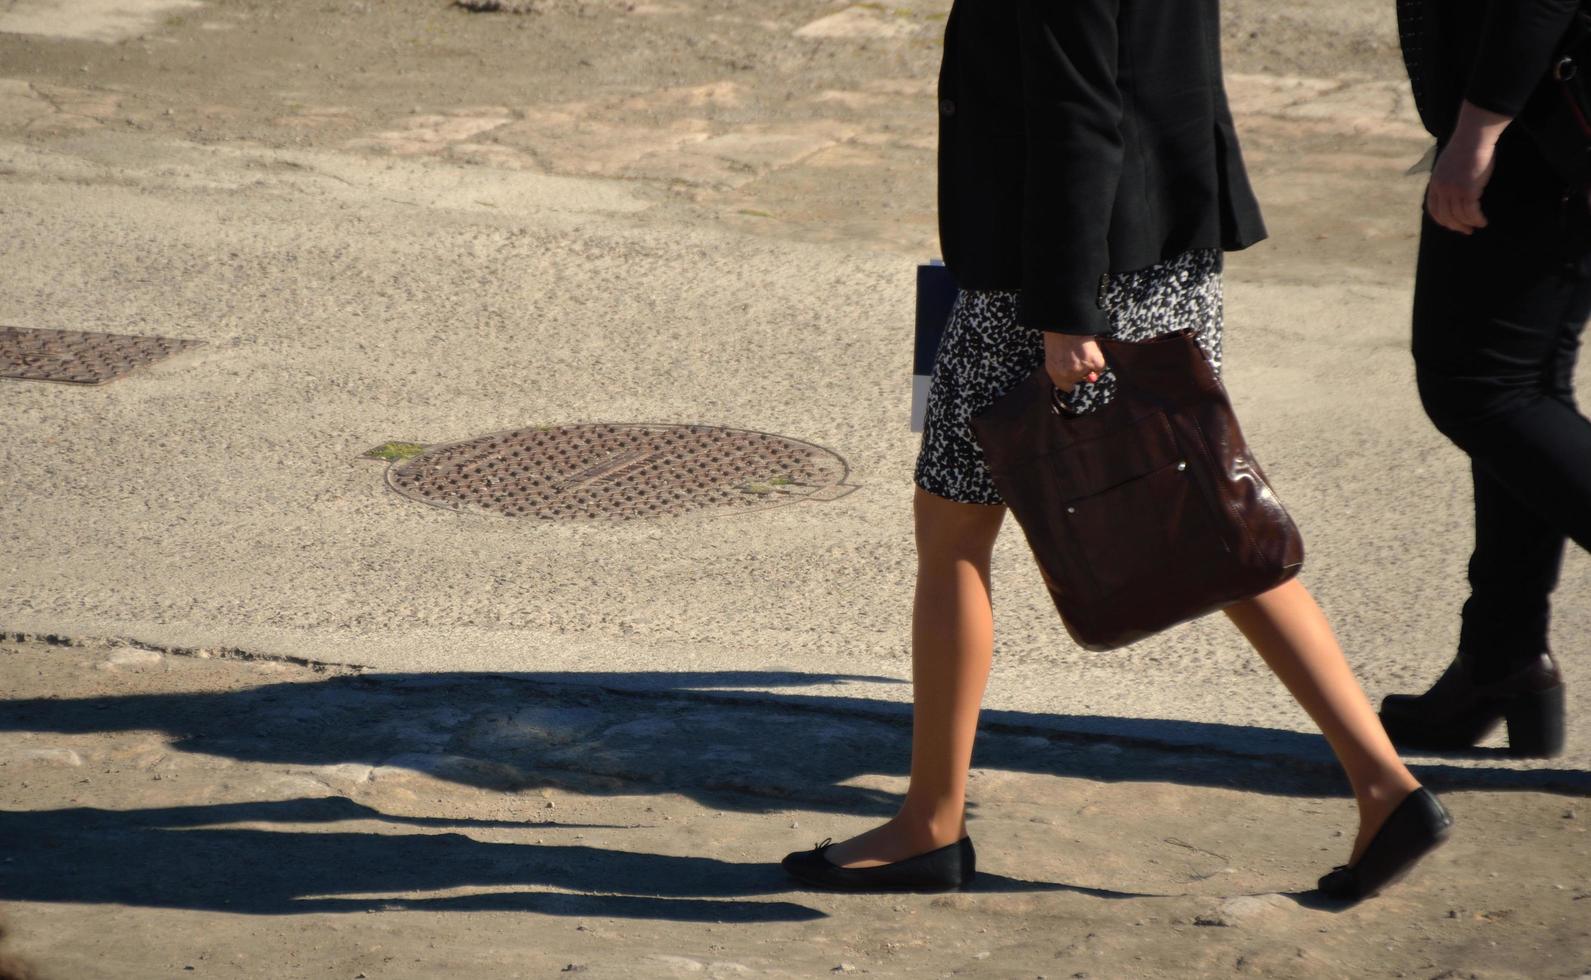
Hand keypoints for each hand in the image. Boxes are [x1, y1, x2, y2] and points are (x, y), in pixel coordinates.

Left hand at [1043, 331, 1106, 392]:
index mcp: (1053, 372)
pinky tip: (1092, 348)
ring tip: (1081, 347)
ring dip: (1088, 363)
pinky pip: (1100, 367)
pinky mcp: (1093, 362)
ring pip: (1090, 372)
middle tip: (1076, 353)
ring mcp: (1080, 369)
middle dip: (1079, 369)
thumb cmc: (1057, 332)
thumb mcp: (1054, 353)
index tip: (1073, 374)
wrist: (1064, 319)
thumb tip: (1090, 378)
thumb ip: (1065, 367)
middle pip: (1079, 378)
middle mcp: (1066, 374)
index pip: (1065, 386)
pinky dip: (1098, 359)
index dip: (1070, 380)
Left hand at [1425, 100, 1510, 234]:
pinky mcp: (1468, 190)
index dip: (1442, 219)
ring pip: (1459, 216)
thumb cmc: (1466, 147)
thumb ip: (1447, 177)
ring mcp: (1453, 190)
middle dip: (1455, 226)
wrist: (1473, 137)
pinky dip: (1477, 219)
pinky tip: (1482, 221)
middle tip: (1466, 231)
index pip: (1433, 208)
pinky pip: (1471, 212)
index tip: (1452, 225)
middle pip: (1445, 216)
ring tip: (1478, 225)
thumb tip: (1453, 188)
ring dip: (1469, 224)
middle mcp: (1441, 189)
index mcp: (1434, 183)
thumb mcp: (1448, 164)